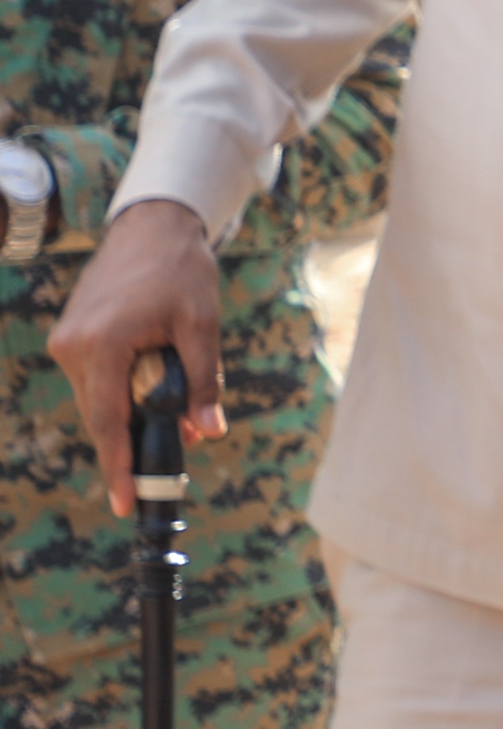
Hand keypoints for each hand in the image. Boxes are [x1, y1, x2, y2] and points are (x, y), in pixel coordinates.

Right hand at [48, 197, 223, 518]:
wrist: (151, 227)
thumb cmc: (181, 271)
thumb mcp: (202, 326)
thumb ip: (203, 380)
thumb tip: (208, 431)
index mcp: (104, 343)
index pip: (108, 420)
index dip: (118, 465)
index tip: (125, 502)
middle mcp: (74, 346)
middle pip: (101, 414)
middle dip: (133, 441)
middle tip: (165, 468)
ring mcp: (67, 342)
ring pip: (97, 399)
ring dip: (130, 413)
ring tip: (172, 415)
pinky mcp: (70, 338)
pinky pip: (95, 381)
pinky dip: (121, 393)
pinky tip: (150, 392)